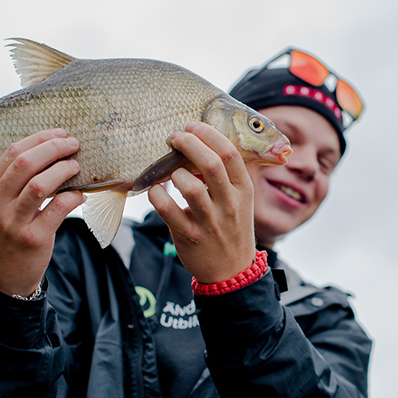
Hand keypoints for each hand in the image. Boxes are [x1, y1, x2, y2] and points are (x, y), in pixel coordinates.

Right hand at [0, 129, 83, 296]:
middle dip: (54, 149)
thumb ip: (14, 182)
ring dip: (63, 171)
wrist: (2, 277)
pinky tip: (80, 194)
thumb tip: (49, 152)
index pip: (12, 153)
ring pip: (40, 185)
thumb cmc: (5, 234)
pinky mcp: (32, 238)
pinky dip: (72, 197)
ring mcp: (12, 222)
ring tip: (77, 167)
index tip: (60, 134)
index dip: (40, 139)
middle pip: (25, 164)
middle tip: (74, 145)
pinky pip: (57, 209)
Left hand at [148, 122, 255, 283]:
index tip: (193, 126)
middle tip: (175, 137)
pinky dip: (157, 195)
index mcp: (242, 190)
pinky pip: (167, 209)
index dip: (208, 134)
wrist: (232, 271)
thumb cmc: (232, 228)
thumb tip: (202, 144)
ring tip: (170, 172)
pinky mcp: (189, 236)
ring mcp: (209, 221)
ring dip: (174, 173)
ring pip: (188, 186)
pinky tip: (155, 190)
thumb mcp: (240, 201)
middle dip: (188, 143)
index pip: (229, 153)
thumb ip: (226, 176)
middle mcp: (228, 204)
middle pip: (210, 163)